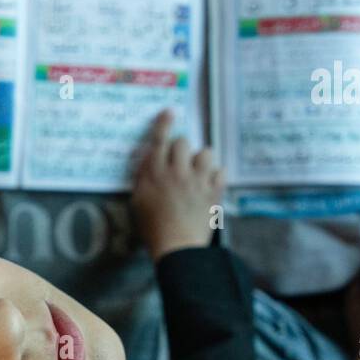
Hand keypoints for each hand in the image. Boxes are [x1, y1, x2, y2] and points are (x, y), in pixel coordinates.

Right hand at [130, 109, 223, 260]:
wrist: (177, 248)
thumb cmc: (153, 227)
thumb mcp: (138, 201)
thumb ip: (143, 177)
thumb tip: (150, 159)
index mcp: (155, 174)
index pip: (160, 140)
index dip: (164, 123)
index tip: (170, 112)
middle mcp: (177, 172)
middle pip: (183, 142)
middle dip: (181, 148)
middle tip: (180, 161)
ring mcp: (198, 181)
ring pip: (206, 153)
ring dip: (202, 159)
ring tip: (198, 171)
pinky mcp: (214, 192)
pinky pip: (222, 171)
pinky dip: (217, 175)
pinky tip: (210, 183)